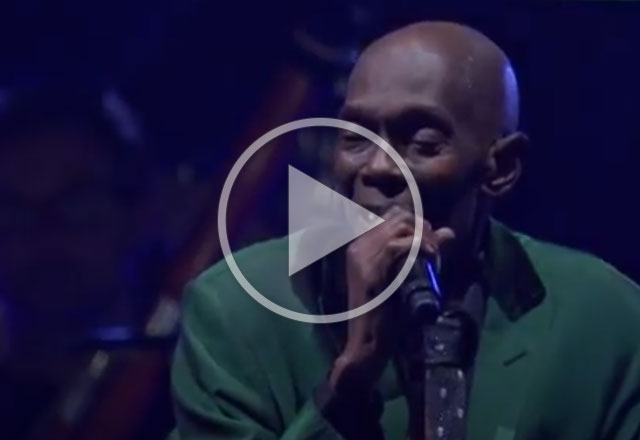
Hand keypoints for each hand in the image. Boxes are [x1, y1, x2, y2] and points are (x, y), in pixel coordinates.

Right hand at [329, 205, 454, 394]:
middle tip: (435, 251)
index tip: (431, 244)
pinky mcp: (372, 270)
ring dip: (424, 238)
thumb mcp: (402, 277)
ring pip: (401, 226)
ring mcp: (363, 257)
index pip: (393, 215)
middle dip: (424, 229)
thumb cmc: (386, 314)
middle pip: (399, 217)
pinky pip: (401, 245)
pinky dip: (420, 247)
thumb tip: (449, 233)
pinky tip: (430, 258)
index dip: (418, 224)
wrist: (368, 343)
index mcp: (361, 246)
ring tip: (433, 256)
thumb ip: (420, 252)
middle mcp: (359, 246)